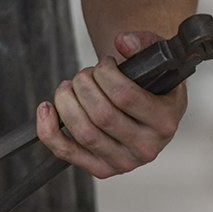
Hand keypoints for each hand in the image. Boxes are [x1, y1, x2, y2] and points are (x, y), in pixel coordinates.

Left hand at [36, 31, 187, 178]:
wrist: (151, 112)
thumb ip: (145, 44)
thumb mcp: (158, 62)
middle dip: (83, 85)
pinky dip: (48, 130)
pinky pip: (65, 152)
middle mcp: (147, 147)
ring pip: (83, 133)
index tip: (103, 64)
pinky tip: (47, 109)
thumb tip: (123, 41)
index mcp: (165, 121)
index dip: (105, 74)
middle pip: (101, 114)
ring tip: (67, 88)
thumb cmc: (152, 87)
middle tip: (83, 75)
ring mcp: (122, 162)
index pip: (125, 96)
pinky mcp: (100, 170)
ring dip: (66, 103)